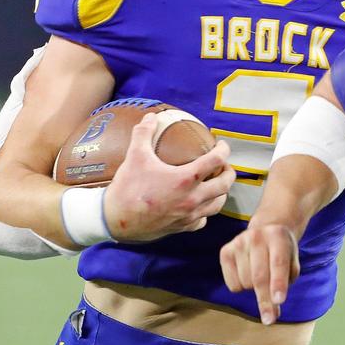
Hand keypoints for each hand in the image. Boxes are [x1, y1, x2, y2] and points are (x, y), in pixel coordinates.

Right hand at [103, 115, 234, 242]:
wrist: (115, 221)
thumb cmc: (127, 188)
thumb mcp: (134, 156)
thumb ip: (143, 133)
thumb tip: (150, 116)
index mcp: (186, 179)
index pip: (216, 161)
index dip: (223, 150)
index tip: (222, 145)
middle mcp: (193, 198)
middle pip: (224, 184)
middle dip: (228, 172)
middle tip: (224, 165)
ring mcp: (189, 215)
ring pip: (217, 204)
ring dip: (221, 192)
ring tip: (216, 184)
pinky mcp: (183, 227)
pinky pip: (202, 220)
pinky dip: (205, 211)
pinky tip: (198, 205)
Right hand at [220, 222, 301, 324]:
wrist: (266, 228)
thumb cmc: (282, 251)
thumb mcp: (291, 260)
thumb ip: (286, 281)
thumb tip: (273, 307)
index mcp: (278, 236)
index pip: (278, 264)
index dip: (278, 284)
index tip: (279, 301)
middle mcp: (257, 236)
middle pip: (259, 277)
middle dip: (265, 301)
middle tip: (270, 319)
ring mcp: (238, 242)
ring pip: (245, 282)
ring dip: (254, 289)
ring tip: (261, 275)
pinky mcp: (225, 251)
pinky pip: (232, 284)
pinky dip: (241, 287)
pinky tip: (247, 273)